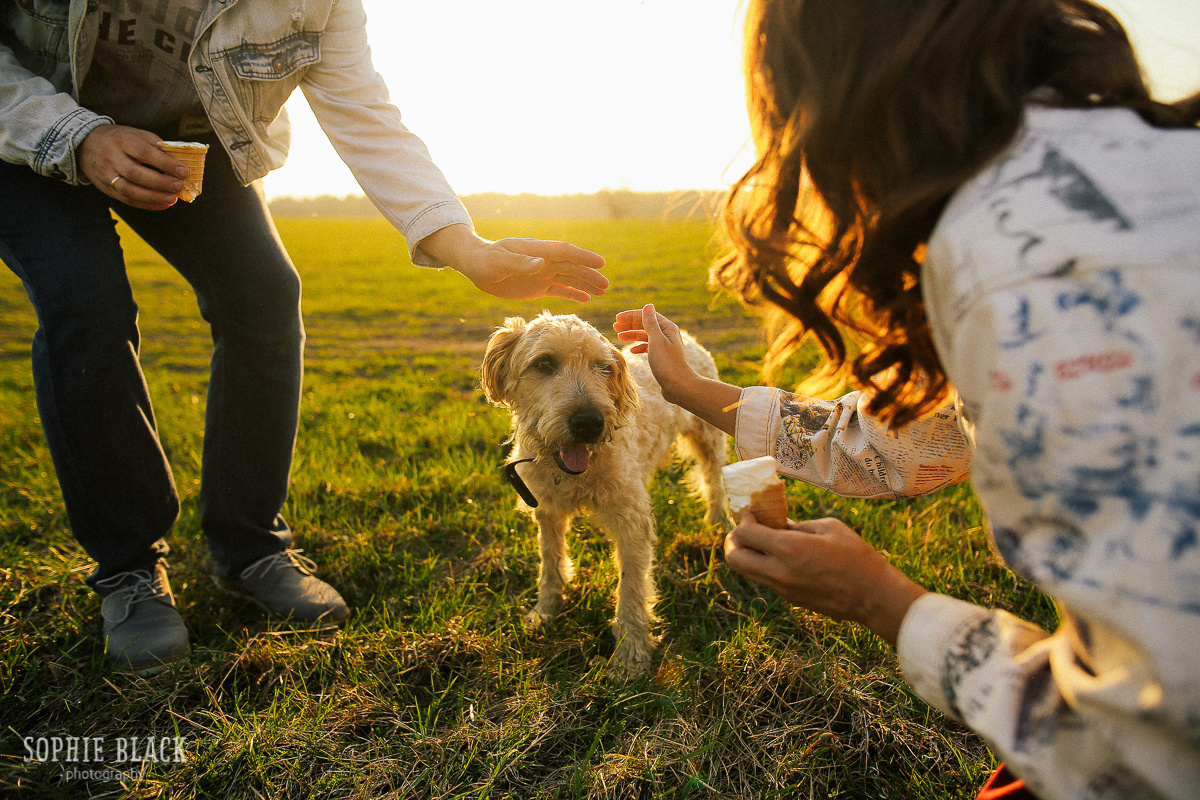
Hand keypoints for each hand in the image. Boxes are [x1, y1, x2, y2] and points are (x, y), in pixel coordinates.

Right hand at [77, 125, 187, 210]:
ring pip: (129, 189)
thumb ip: (157, 147)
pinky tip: (162, 204)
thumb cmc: (119, 139)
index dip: (165, 163)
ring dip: (153, 197)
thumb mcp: (137, 135)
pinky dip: (146, 204)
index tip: (184, 171)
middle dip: (160, 182)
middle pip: (135, 173)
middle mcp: (111, 157)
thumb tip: (180, 163)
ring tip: (172, 199)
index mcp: (121, 140)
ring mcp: (106, 174)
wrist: (85, 144)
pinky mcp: (105, 188)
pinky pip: (126, 199)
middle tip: (179, 186)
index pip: (144, 153)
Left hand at [420, 224, 607, 301]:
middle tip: (606, 285)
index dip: (583, 257)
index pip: (565, 252)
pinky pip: (559, 290)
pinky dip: (573, 293)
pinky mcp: (538, 286)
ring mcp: (542, 274)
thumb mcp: (500, 262)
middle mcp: (544, 261)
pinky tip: (586, 299)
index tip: (600, 263)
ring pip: (569, 279)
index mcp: (537, 251)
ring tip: (602, 291)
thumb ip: (521, 263)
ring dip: (586, 284)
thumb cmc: (486, 260)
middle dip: (589, 275)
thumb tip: (541, 263)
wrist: (476, 265)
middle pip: (572, 267)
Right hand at [614, 303, 740, 432]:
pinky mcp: (663, 358)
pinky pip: (649, 347)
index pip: (647, 315)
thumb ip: (650, 323)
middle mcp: (668, 335)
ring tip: (619, 337)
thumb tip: (648, 305)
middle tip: (615, 327)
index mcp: (667, 328)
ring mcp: (665, 346)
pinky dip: (639, 347)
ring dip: (633, 335)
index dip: (631, 316)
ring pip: (646, 336)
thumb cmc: (667, 363)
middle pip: (646, 325)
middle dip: (630, 325)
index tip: (617, 319)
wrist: (679, 386)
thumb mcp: (656, 340)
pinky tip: (632, 351)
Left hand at [723, 514, 927, 644]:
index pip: (745, 534)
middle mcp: (779, 572)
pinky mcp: (789, 598)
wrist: (873, 596)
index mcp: (789, 549)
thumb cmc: (856, 556)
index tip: (750, 513)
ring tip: (760, 541)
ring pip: (746, 572)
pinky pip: (764, 579)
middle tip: (745, 529)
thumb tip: (776, 524)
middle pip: (734, 559)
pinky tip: (779, 555)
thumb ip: (797, 525)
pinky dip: (762, 565)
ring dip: (746, 555)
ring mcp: (782, 589)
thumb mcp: (828, 527)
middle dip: (733, 541)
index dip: (743, 520)